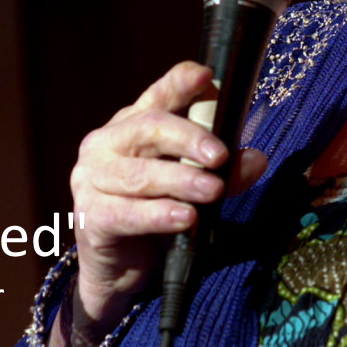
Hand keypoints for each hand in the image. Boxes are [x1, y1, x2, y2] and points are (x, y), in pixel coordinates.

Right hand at [62, 61, 267, 340]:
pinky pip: (127, 213)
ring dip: (180, 181)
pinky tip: (184, 218)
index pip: (158, 95)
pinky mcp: (90, 217)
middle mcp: (106, 143)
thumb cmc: (156, 214)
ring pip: (140, 174)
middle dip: (188, 138)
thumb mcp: (193, 188)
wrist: (120, 270)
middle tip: (219, 155)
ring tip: (212, 191)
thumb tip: (256, 160)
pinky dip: (159, 215)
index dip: (180, 82)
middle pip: (148, 128)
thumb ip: (221, 171)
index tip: (206, 76)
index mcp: (132, 124)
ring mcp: (92, 179)